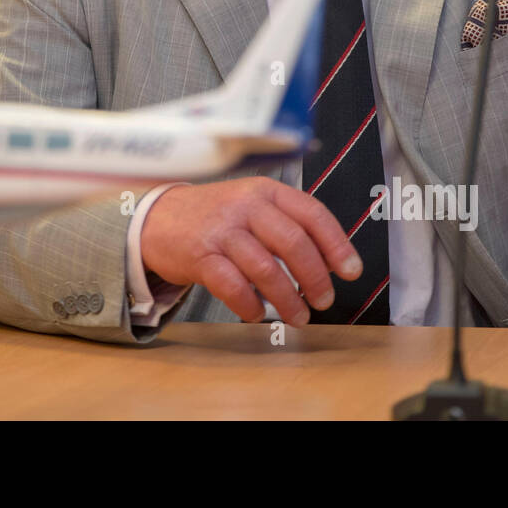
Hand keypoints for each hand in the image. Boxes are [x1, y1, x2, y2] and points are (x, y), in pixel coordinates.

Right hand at [140, 177, 363, 325]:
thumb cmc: (213, 216)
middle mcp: (245, 205)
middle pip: (293, 243)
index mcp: (265, 191)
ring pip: (266, 269)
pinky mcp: (199, 256)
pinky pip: (233, 286)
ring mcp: (221, 230)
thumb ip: (285, 223)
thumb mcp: (251, 204)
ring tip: (297, 316)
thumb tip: (328, 260)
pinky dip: (250, 306)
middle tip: (323, 300)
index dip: (337, 244)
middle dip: (315, 278)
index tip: (351, 271)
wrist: (157, 217)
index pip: (311, 213)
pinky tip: (256, 313)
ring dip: (287, 300)